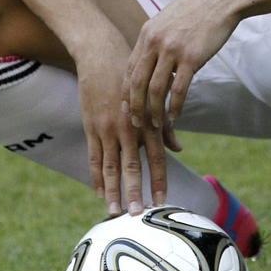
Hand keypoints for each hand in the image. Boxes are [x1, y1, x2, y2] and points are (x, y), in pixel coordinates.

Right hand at [76, 31, 180, 216]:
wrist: (102, 55)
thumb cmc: (132, 76)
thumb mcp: (153, 98)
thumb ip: (165, 125)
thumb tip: (179, 148)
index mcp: (147, 121)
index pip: (156, 157)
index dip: (159, 180)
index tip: (163, 201)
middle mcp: (128, 127)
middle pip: (132, 166)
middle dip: (135, 192)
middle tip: (139, 215)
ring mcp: (107, 128)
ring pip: (110, 166)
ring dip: (113, 191)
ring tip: (114, 212)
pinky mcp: (91, 127)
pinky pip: (93, 157)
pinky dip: (96, 176)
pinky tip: (99, 192)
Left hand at [123, 0, 237, 131]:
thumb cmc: (197, 10)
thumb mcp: (167, 20)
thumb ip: (156, 40)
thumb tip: (151, 61)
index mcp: (147, 33)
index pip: (130, 69)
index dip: (126, 91)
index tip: (126, 108)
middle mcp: (155, 42)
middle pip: (137, 82)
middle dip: (134, 107)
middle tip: (134, 124)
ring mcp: (173, 50)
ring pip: (156, 89)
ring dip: (154, 111)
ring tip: (156, 125)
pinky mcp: (192, 57)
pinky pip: (179, 89)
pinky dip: (175, 107)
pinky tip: (175, 117)